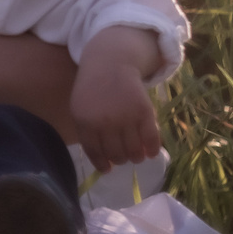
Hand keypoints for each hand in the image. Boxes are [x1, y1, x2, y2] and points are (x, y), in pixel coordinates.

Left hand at [70, 55, 162, 169]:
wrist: (110, 64)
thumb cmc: (93, 90)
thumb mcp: (80, 110)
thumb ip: (88, 135)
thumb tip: (105, 165)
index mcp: (85, 122)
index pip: (95, 152)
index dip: (102, 164)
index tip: (108, 169)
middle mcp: (105, 122)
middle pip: (116, 154)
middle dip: (121, 159)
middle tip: (124, 156)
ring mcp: (126, 117)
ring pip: (134, 151)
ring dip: (136, 157)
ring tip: (136, 154)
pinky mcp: (144, 112)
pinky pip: (152, 140)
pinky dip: (153, 150)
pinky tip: (150, 152)